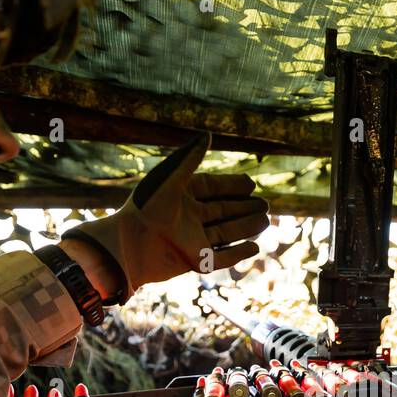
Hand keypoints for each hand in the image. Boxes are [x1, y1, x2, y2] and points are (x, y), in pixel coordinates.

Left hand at [64, 132, 268, 296]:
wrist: (130, 245)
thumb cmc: (145, 208)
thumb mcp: (170, 178)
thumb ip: (190, 158)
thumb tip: (209, 134)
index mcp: (180, 197)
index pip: (212, 189)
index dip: (231, 186)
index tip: (250, 184)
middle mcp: (188, 218)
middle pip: (223, 211)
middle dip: (244, 208)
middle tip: (266, 205)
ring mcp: (193, 240)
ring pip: (226, 233)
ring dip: (246, 227)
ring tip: (265, 221)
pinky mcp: (195, 261)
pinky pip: (222, 258)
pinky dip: (238, 253)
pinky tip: (254, 247)